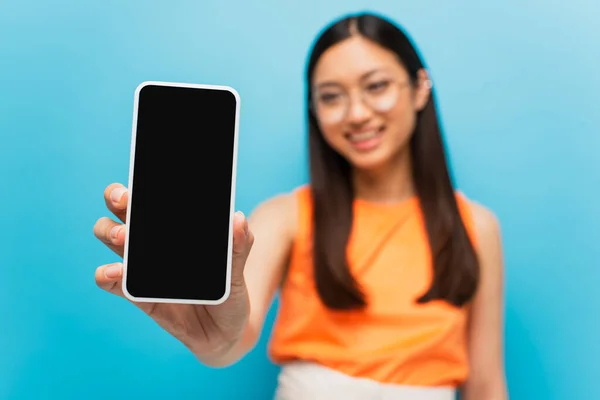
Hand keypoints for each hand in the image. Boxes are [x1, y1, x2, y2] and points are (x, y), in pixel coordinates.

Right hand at [93, 183, 254, 362]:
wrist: (224, 331)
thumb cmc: (229, 291)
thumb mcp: (238, 269)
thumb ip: (239, 246)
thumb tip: (238, 219)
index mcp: (175, 228)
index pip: (152, 197)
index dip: (141, 183)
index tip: (140, 179)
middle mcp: (152, 241)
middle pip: (122, 210)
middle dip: (117, 198)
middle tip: (125, 201)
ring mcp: (142, 266)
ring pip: (110, 237)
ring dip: (109, 231)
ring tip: (123, 238)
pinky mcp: (137, 294)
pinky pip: (111, 280)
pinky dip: (107, 274)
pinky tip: (118, 272)